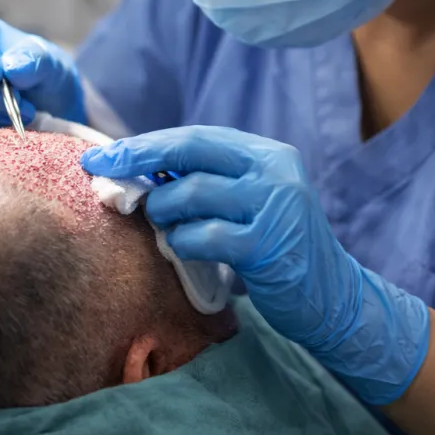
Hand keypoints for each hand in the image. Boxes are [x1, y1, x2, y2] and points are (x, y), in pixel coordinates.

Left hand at [82, 126, 429, 403]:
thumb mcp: (249, 202)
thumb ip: (207, 183)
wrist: (333, 297)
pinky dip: (181, 244)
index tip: (104, 156)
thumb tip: (135, 172)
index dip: (145, 145)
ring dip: (162, 213)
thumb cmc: (277, 248)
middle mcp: (274, 171)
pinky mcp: (268, 246)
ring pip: (190, 194)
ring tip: (163, 229)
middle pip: (189, 153)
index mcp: (267, 154)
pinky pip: (203, 237)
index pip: (194, 137)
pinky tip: (182, 252)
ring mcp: (274, 206)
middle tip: (101, 176)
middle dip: (137, 162)